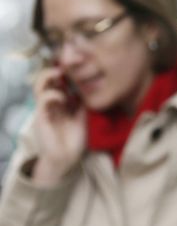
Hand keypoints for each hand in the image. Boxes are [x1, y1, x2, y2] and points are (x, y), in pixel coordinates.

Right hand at [30, 65, 85, 184]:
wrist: (66, 158)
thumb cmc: (73, 140)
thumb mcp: (81, 117)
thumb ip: (81, 104)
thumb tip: (88, 90)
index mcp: (59, 104)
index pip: (56, 83)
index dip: (62, 74)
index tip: (75, 67)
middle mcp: (50, 105)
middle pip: (44, 81)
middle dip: (53, 71)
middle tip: (66, 67)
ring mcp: (44, 110)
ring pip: (39, 86)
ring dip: (48, 77)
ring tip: (60, 74)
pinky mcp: (41, 117)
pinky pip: (43, 99)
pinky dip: (53, 94)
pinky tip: (63, 98)